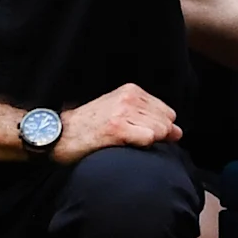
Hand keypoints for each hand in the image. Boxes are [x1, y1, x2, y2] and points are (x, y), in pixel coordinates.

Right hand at [55, 82, 180, 161]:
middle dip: (158, 137)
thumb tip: (178, 133)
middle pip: (167, 123)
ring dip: (148, 143)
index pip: (168, 112)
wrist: (60, 134)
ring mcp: (123, 112)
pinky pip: (148, 139)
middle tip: (133, 141)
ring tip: (126, 143)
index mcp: (131, 90)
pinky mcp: (117, 128)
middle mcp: (129, 97)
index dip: (161, 128)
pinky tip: (124, 147)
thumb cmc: (89, 127)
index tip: (143, 135)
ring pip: (160, 131)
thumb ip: (148, 118)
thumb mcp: (118, 111)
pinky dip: (142, 147)